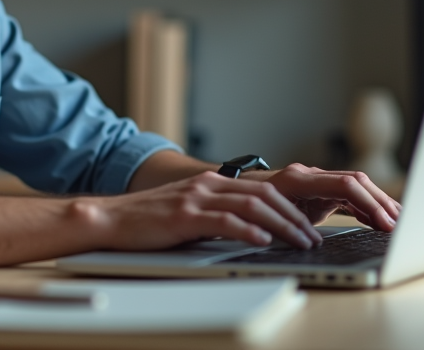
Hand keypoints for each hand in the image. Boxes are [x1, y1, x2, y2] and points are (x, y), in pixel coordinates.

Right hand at [87, 171, 323, 250]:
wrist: (111, 218)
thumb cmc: (149, 219)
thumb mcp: (189, 210)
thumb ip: (216, 213)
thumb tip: (249, 230)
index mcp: (211, 182)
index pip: (262, 190)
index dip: (290, 207)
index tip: (307, 225)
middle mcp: (207, 185)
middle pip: (264, 195)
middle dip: (294, 217)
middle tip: (312, 237)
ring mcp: (196, 198)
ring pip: (251, 206)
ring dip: (281, 225)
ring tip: (299, 241)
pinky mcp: (185, 215)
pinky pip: (224, 221)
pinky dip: (248, 230)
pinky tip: (263, 240)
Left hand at [253, 163, 400, 230]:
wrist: (236, 192)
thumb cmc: (248, 206)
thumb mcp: (266, 217)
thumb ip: (287, 225)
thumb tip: (309, 243)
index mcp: (298, 179)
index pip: (344, 184)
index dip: (368, 203)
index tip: (385, 222)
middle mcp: (310, 175)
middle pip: (356, 181)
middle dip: (381, 202)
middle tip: (400, 224)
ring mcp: (316, 180)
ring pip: (356, 186)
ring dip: (377, 203)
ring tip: (397, 223)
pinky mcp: (318, 190)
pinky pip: (348, 195)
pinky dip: (366, 207)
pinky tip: (379, 220)